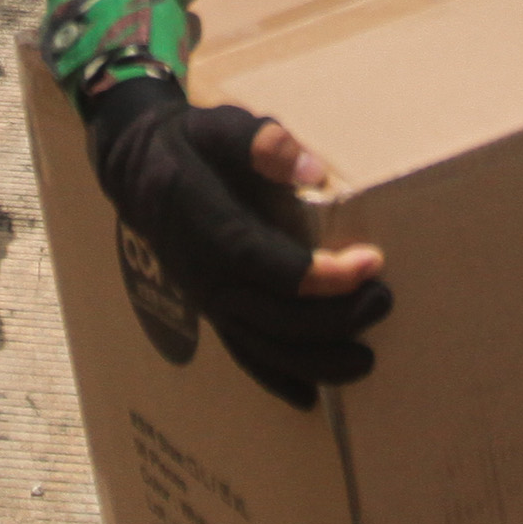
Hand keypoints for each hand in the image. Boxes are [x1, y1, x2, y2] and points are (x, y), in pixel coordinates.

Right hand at [86, 81, 390, 405]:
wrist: (139, 171)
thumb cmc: (191, 144)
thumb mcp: (221, 124)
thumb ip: (261, 141)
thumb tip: (307, 168)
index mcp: (211, 227)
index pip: (269, 263)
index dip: (319, 274)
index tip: (370, 262)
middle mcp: (207, 275)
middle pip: (274, 315)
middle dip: (335, 318)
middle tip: (383, 299)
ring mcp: (208, 301)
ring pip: (263, 346)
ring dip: (316, 360)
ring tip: (366, 359)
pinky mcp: (212, 312)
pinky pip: (243, 355)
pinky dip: (276, 379)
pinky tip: (309, 399)